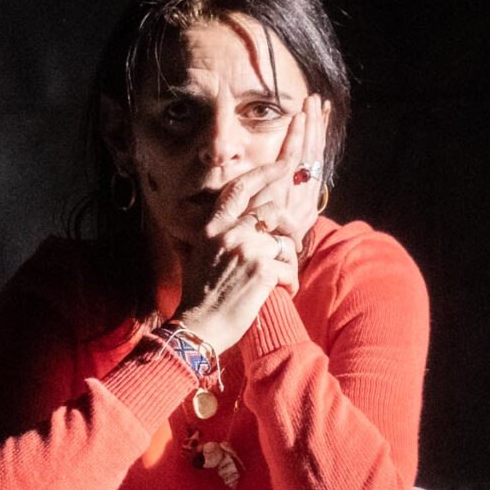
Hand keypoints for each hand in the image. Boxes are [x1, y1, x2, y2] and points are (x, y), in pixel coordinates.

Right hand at [174, 98, 324, 351]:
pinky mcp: (262, 271)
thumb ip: (209, 235)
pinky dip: (290, 281)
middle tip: (294, 239)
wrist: (198, 327)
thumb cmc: (198, 296)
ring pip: (284, 238)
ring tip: (285, 273)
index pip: (241, 187)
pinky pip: (289, 266)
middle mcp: (228, 233)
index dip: (266, 171)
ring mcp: (246, 251)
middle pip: (272, 209)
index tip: (285, 162)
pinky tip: (282, 292)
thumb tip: (212, 221)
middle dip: (289, 223)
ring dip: (291, 257)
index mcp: (212, 227)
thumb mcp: (196, 256)